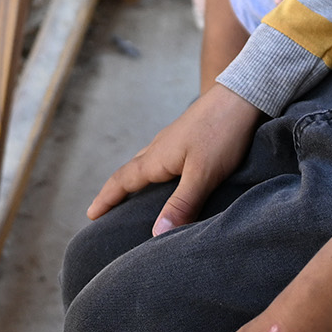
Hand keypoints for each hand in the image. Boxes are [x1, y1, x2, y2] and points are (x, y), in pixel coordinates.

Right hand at [87, 82, 260, 232]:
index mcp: (157, 158)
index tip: (90, 215)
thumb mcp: (202, 174)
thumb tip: (156, 235)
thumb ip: (182, 204)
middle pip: (129, 171)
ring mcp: (173, 140)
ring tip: (132, 196)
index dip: (106, 199)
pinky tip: (167, 176)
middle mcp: (159, 147)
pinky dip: (153, 172)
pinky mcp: (188, 137)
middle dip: (115, 191)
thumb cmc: (221, 133)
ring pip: (145, 163)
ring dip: (134, 180)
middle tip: (104, 209)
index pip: (123, 181)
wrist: (241, 95)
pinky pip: (160, 158)